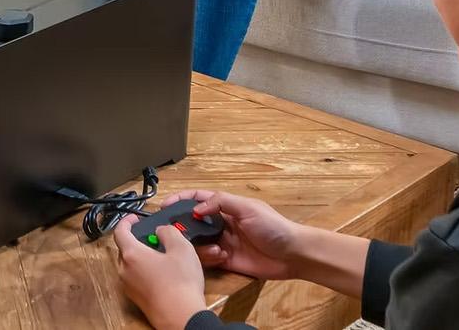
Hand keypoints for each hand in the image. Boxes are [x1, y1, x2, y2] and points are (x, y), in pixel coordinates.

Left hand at [114, 219, 209, 329]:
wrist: (181, 317)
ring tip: (161, 256)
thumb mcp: (181, 247)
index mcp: (131, 254)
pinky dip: (144, 271)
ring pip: (130, 264)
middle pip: (125, 248)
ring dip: (141, 256)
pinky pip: (135, 278)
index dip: (127, 221)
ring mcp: (128, 286)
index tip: (134, 218)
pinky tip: (162, 274)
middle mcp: (124, 270)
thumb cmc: (180, 283)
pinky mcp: (136, 298)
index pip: (120, 231)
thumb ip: (168, 231)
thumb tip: (161, 231)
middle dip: (137, 239)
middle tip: (154, 237)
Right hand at [157, 190, 306, 280]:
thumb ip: (220, 203)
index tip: (165, 205)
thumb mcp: (247, 208)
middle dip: (182, 226)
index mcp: (226, 206)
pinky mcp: (226, 260)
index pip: (198, 198)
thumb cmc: (273, 226)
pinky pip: (208, 258)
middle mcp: (221, 223)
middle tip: (173, 232)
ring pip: (198, 241)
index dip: (180, 199)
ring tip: (214, 248)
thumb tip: (196, 208)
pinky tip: (221, 257)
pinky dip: (209, 257)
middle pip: (193, 221)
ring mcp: (223, 242)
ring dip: (199, 245)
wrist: (293, 255)